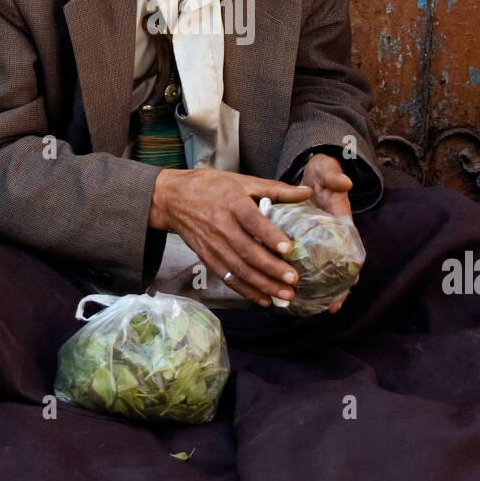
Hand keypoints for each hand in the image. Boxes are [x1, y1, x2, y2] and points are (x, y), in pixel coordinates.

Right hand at [148, 168, 312, 307]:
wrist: (173, 199)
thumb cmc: (211, 186)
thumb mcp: (242, 181)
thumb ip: (275, 189)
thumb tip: (306, 192)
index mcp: (233, 203)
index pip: (252, 222)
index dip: (270, 236)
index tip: (289, 249)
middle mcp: (222, 226)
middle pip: (248, 251)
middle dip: (272, 269)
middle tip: (293, 280)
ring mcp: (213, 245)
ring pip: (240, 269)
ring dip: (263, 285)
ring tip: (284, 294)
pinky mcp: (207, 258)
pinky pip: (228, 278)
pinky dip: (246, 291)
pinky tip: (264, 300)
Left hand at [301, 154, 356, 313]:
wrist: (315, 173)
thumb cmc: (324, 175)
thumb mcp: (329, 174)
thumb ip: (335, 178)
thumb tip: (345, 184)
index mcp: (342, 225)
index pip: (351, 251)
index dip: (353, 270)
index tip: (351, 286)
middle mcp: (332, 238)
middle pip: (338, 268)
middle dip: (336, 289)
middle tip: (331, 308)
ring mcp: (318, 242)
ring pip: (320, 270)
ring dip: (318, 289)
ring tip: (311, 308)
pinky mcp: (304, 242)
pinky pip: (304, 263)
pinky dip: (299, 276)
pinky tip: (289, 289)